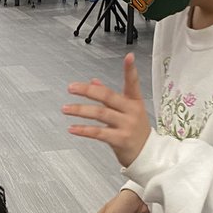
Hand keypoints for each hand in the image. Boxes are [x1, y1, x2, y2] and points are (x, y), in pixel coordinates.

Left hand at [65, 53, 152, 167]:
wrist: (147, 154)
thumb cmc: (135, 131)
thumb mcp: (127, 111)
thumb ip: (109, 97)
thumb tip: (93, 82)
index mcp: (134, 102)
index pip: (133, 83)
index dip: (131, 70)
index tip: (129, 57)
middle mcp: (131, 112)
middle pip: (108, 97)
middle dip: (88, 91)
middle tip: (71, 87)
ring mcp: (126, 125)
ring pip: (100, 114)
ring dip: (80, 110)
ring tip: (65, 108)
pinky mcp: (120, 139)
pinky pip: (99, 133)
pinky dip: (84, 130)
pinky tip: (72, 128)